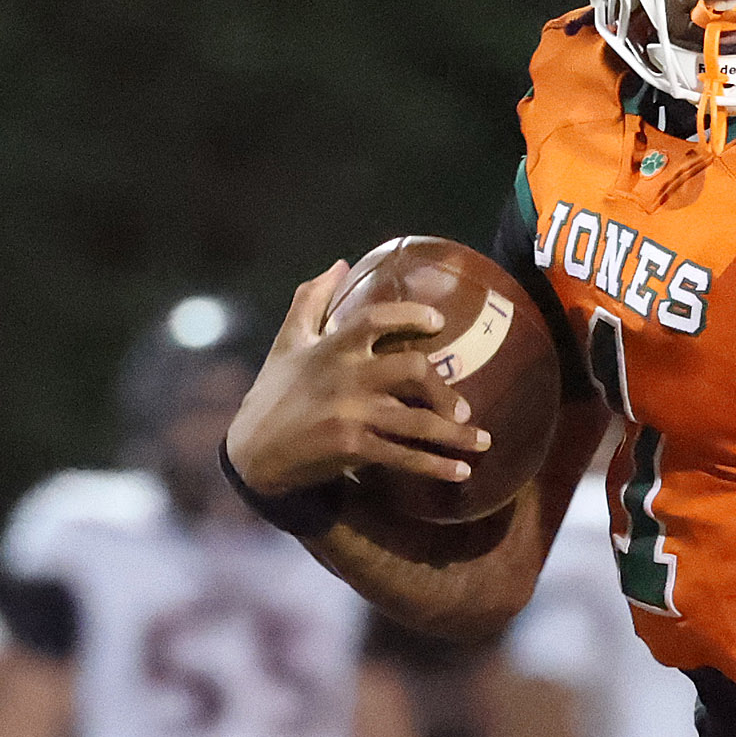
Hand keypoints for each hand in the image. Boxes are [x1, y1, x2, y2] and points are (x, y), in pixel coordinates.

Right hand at [223, 265, 487, 499]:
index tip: (438, 322)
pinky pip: (405, 457)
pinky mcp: (352, 447)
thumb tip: (339, 264)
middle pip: (412, 369)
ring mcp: (351, 413)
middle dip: (444, 387)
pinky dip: (436, 466)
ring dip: (456, 434)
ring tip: (482, 441)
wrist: (253, 450)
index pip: (377, 319)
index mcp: (332, 346)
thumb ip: (311, 300)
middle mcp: (346, 375)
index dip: (411, 316)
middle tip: (462, 406)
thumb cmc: (273, 392)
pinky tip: (460, 472)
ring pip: (417, 421)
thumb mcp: (287, 341)